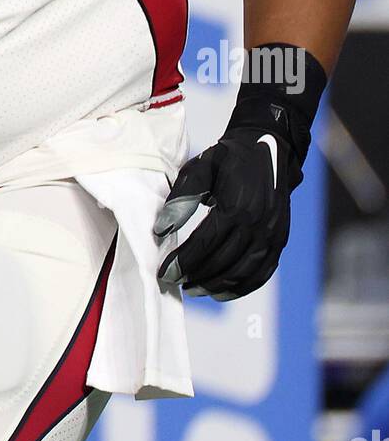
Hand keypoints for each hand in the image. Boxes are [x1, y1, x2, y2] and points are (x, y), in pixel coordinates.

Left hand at [153, 129, 299, 301]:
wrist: (267, 148)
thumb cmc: (228, 159)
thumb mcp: (199, 169)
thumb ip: (181, 199)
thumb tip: (160, 229)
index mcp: (236, 207)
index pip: (204, 244)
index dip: (183, 262)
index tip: (164, 273)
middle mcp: (257, 225)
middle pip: (222, 262)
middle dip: (195, 276)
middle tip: (175, 282)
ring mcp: (271, 235)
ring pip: (242, 273)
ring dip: (216, 286)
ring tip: (194, 289)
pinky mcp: (279, 240)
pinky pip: (261, 273)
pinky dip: (241, 287)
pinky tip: (221, 291)